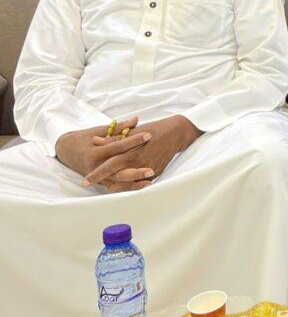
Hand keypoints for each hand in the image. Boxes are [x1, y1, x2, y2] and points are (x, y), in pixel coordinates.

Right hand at [55, 117, 153, 189]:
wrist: (67, 151)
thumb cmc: (85, 139)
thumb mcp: (99, 131)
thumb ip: (118, 128)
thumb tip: (136, 119)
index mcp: (95, 152)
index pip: (117, 146)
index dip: (133, 140)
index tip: (149, 135)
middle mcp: (95, 167)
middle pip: (117, 171)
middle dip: (134, 171)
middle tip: (151, 169)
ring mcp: (98, 177)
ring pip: (118, 183)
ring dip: (133, 183)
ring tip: (150, 181)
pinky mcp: (101, 182)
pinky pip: (117, 187)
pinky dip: (129, 188)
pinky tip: (142, 187)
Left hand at [82, 115, 201, 187]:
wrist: (174, 134)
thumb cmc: (151, 130)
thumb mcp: (131, 132)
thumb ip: (112, 139)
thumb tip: (95, 140)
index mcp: (130, 152)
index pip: (109, 166)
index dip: (96, 174)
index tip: (85, 181)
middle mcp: (138, 163)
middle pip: (116, 178)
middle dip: (103, 182)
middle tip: (90, 186)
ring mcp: (147, 169)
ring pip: (128, 183)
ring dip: (116, 185)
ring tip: (105, 186)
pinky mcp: (155, 173)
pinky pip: (139, 182)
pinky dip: (129, 184)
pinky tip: (121, 184)